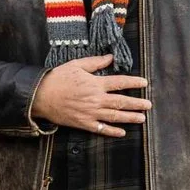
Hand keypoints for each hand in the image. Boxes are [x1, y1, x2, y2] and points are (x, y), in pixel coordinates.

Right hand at [30, 55, 150, 136]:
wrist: (41, 96)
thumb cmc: (58, 78)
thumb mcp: (76, 65)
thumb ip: (95, 62)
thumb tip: (110, 57)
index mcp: (96, 83)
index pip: (120, 83)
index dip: (134, 82)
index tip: (144, 83)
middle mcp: (96, 99)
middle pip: (122, 102)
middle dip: (137, 103)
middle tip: (148, 105)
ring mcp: (91, 113)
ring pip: (115, 116)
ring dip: (130, 117)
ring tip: (141, 118)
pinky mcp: (84, 123)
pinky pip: (101, 129)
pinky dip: (112, 131)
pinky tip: (122, 132)